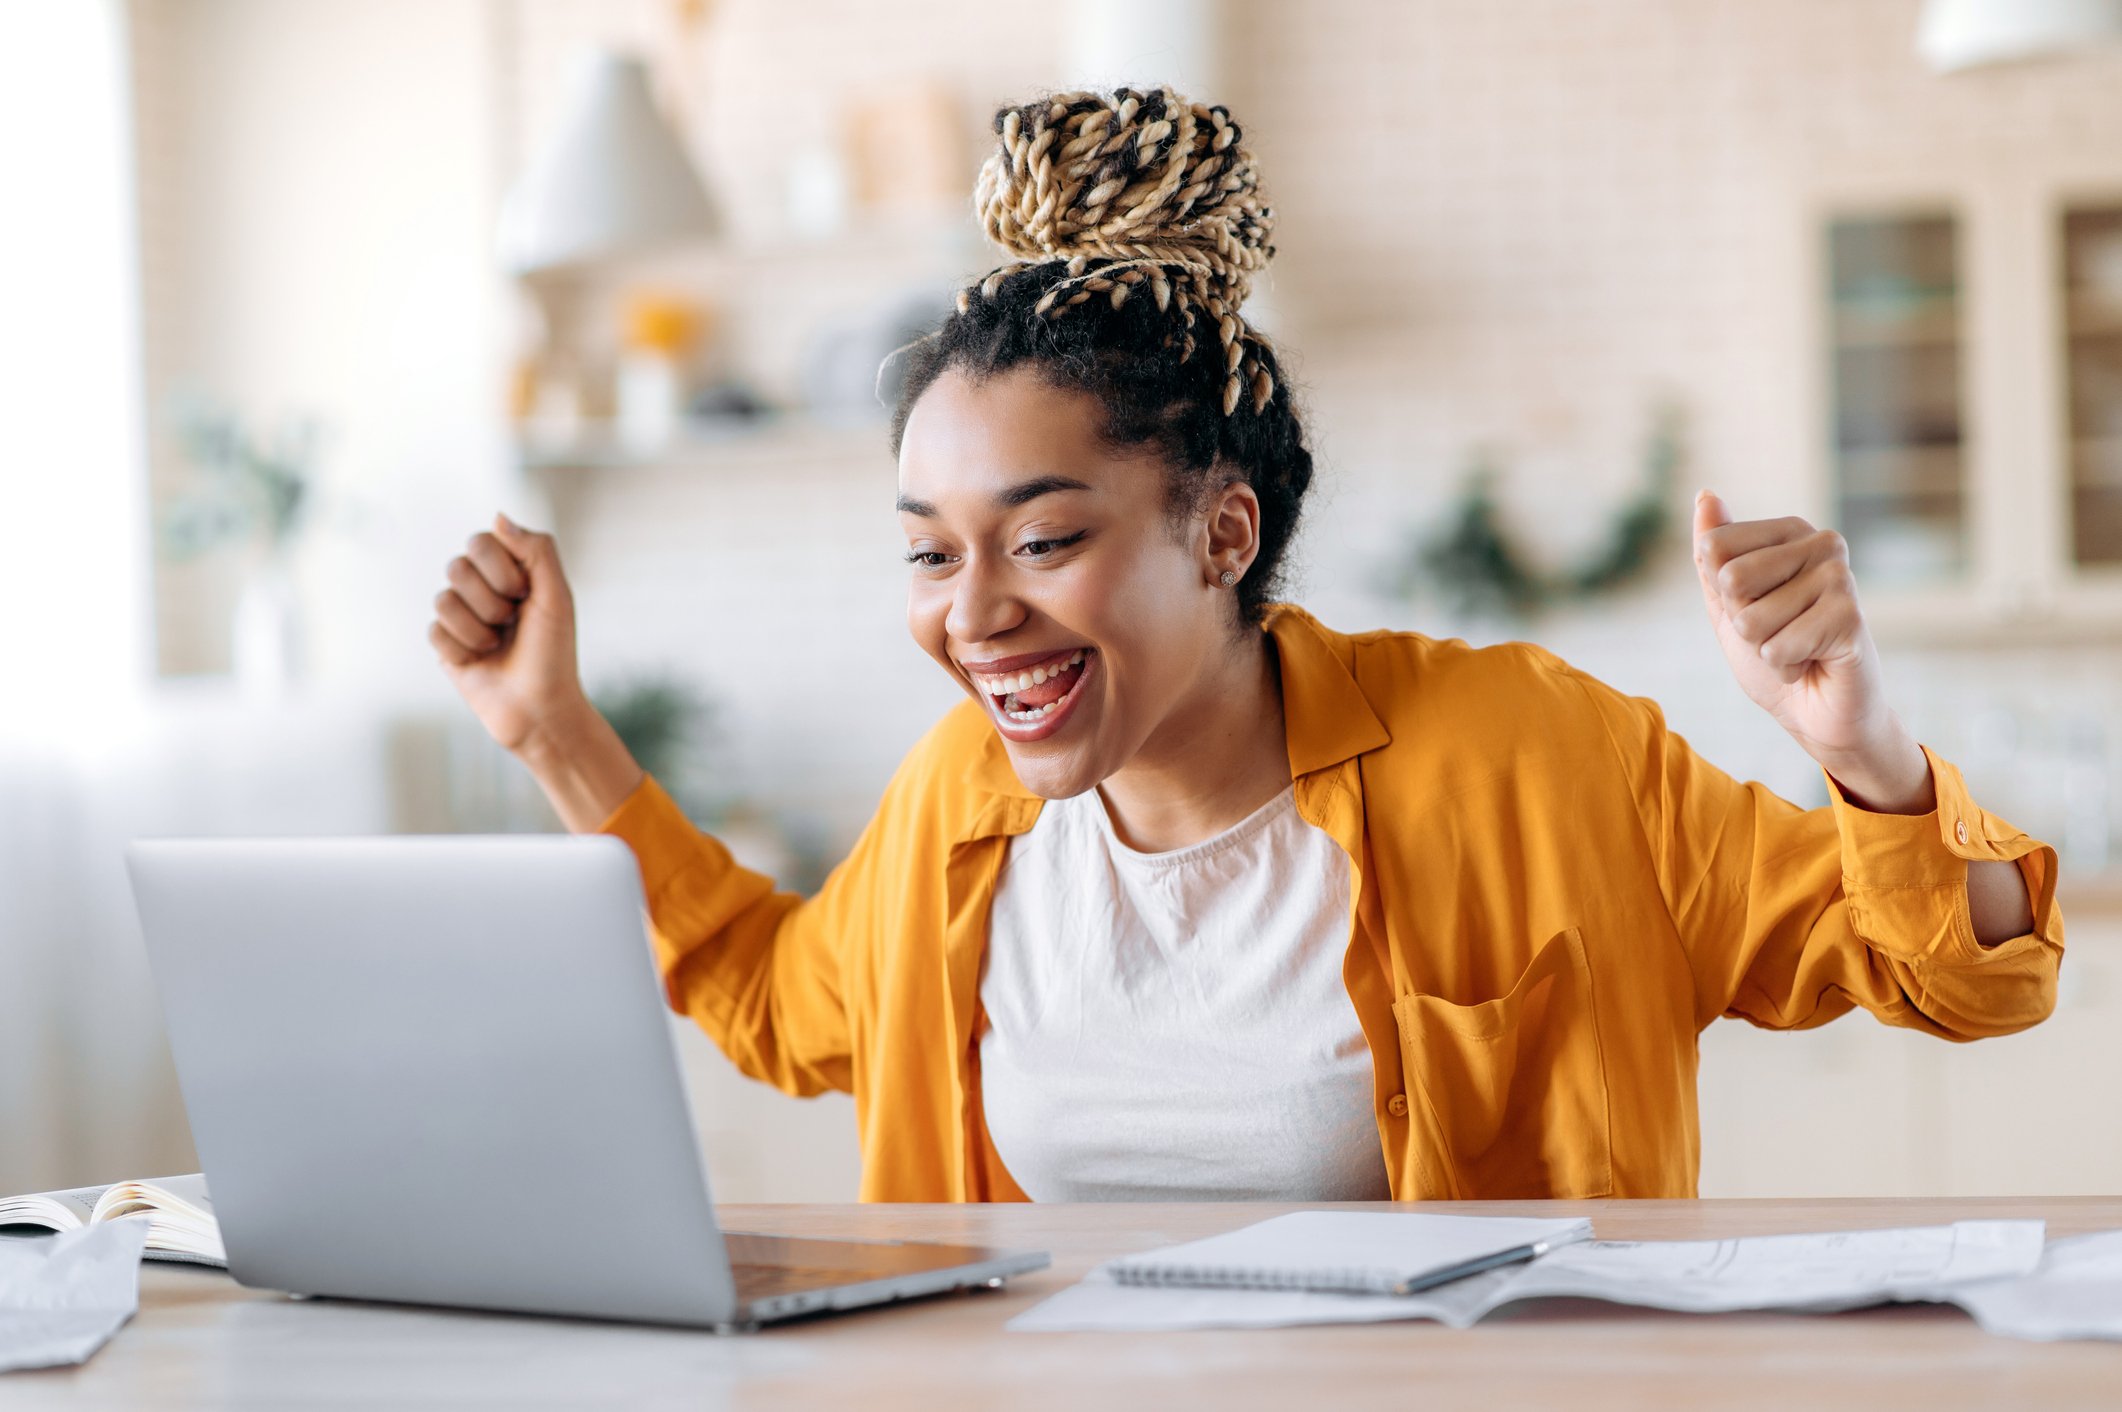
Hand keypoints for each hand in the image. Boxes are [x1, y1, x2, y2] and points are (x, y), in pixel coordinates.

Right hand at [428, 513, 585, 755]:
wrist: (539, 709)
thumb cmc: (555, 653)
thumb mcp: (556, 597)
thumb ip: (536, 550)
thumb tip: (498, 516)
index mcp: (511, 571)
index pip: (481, 541)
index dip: (501, 570)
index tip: (524, 595)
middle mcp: (483, 588)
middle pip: (457, 567)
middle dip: (489, 601)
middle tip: (512, 623)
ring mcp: (462, 615)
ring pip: (443, 599)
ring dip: (477, 628)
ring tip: (498, 645)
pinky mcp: (446, 644)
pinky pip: (435, 630)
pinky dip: (462, 648)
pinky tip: (480, 661)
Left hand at [1692, 491, 1928, 811]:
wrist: (1818, 711)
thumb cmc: (1772, 652)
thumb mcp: (1728, 603)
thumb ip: (1713, 553)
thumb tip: (1705, 495)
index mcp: (1789, 531)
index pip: (1713, 548)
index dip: (1722, 594)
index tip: (1754, 607)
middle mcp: (1821, 543)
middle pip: (1731, 580)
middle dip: (1741, 622)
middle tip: (1777, 632)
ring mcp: (1840, 577)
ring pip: (1751, 619)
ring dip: (1764, 648)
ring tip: (1796, 647)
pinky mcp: (1850, 617)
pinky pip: (1777, 647)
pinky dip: (1784, 667)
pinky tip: (1812, 662)